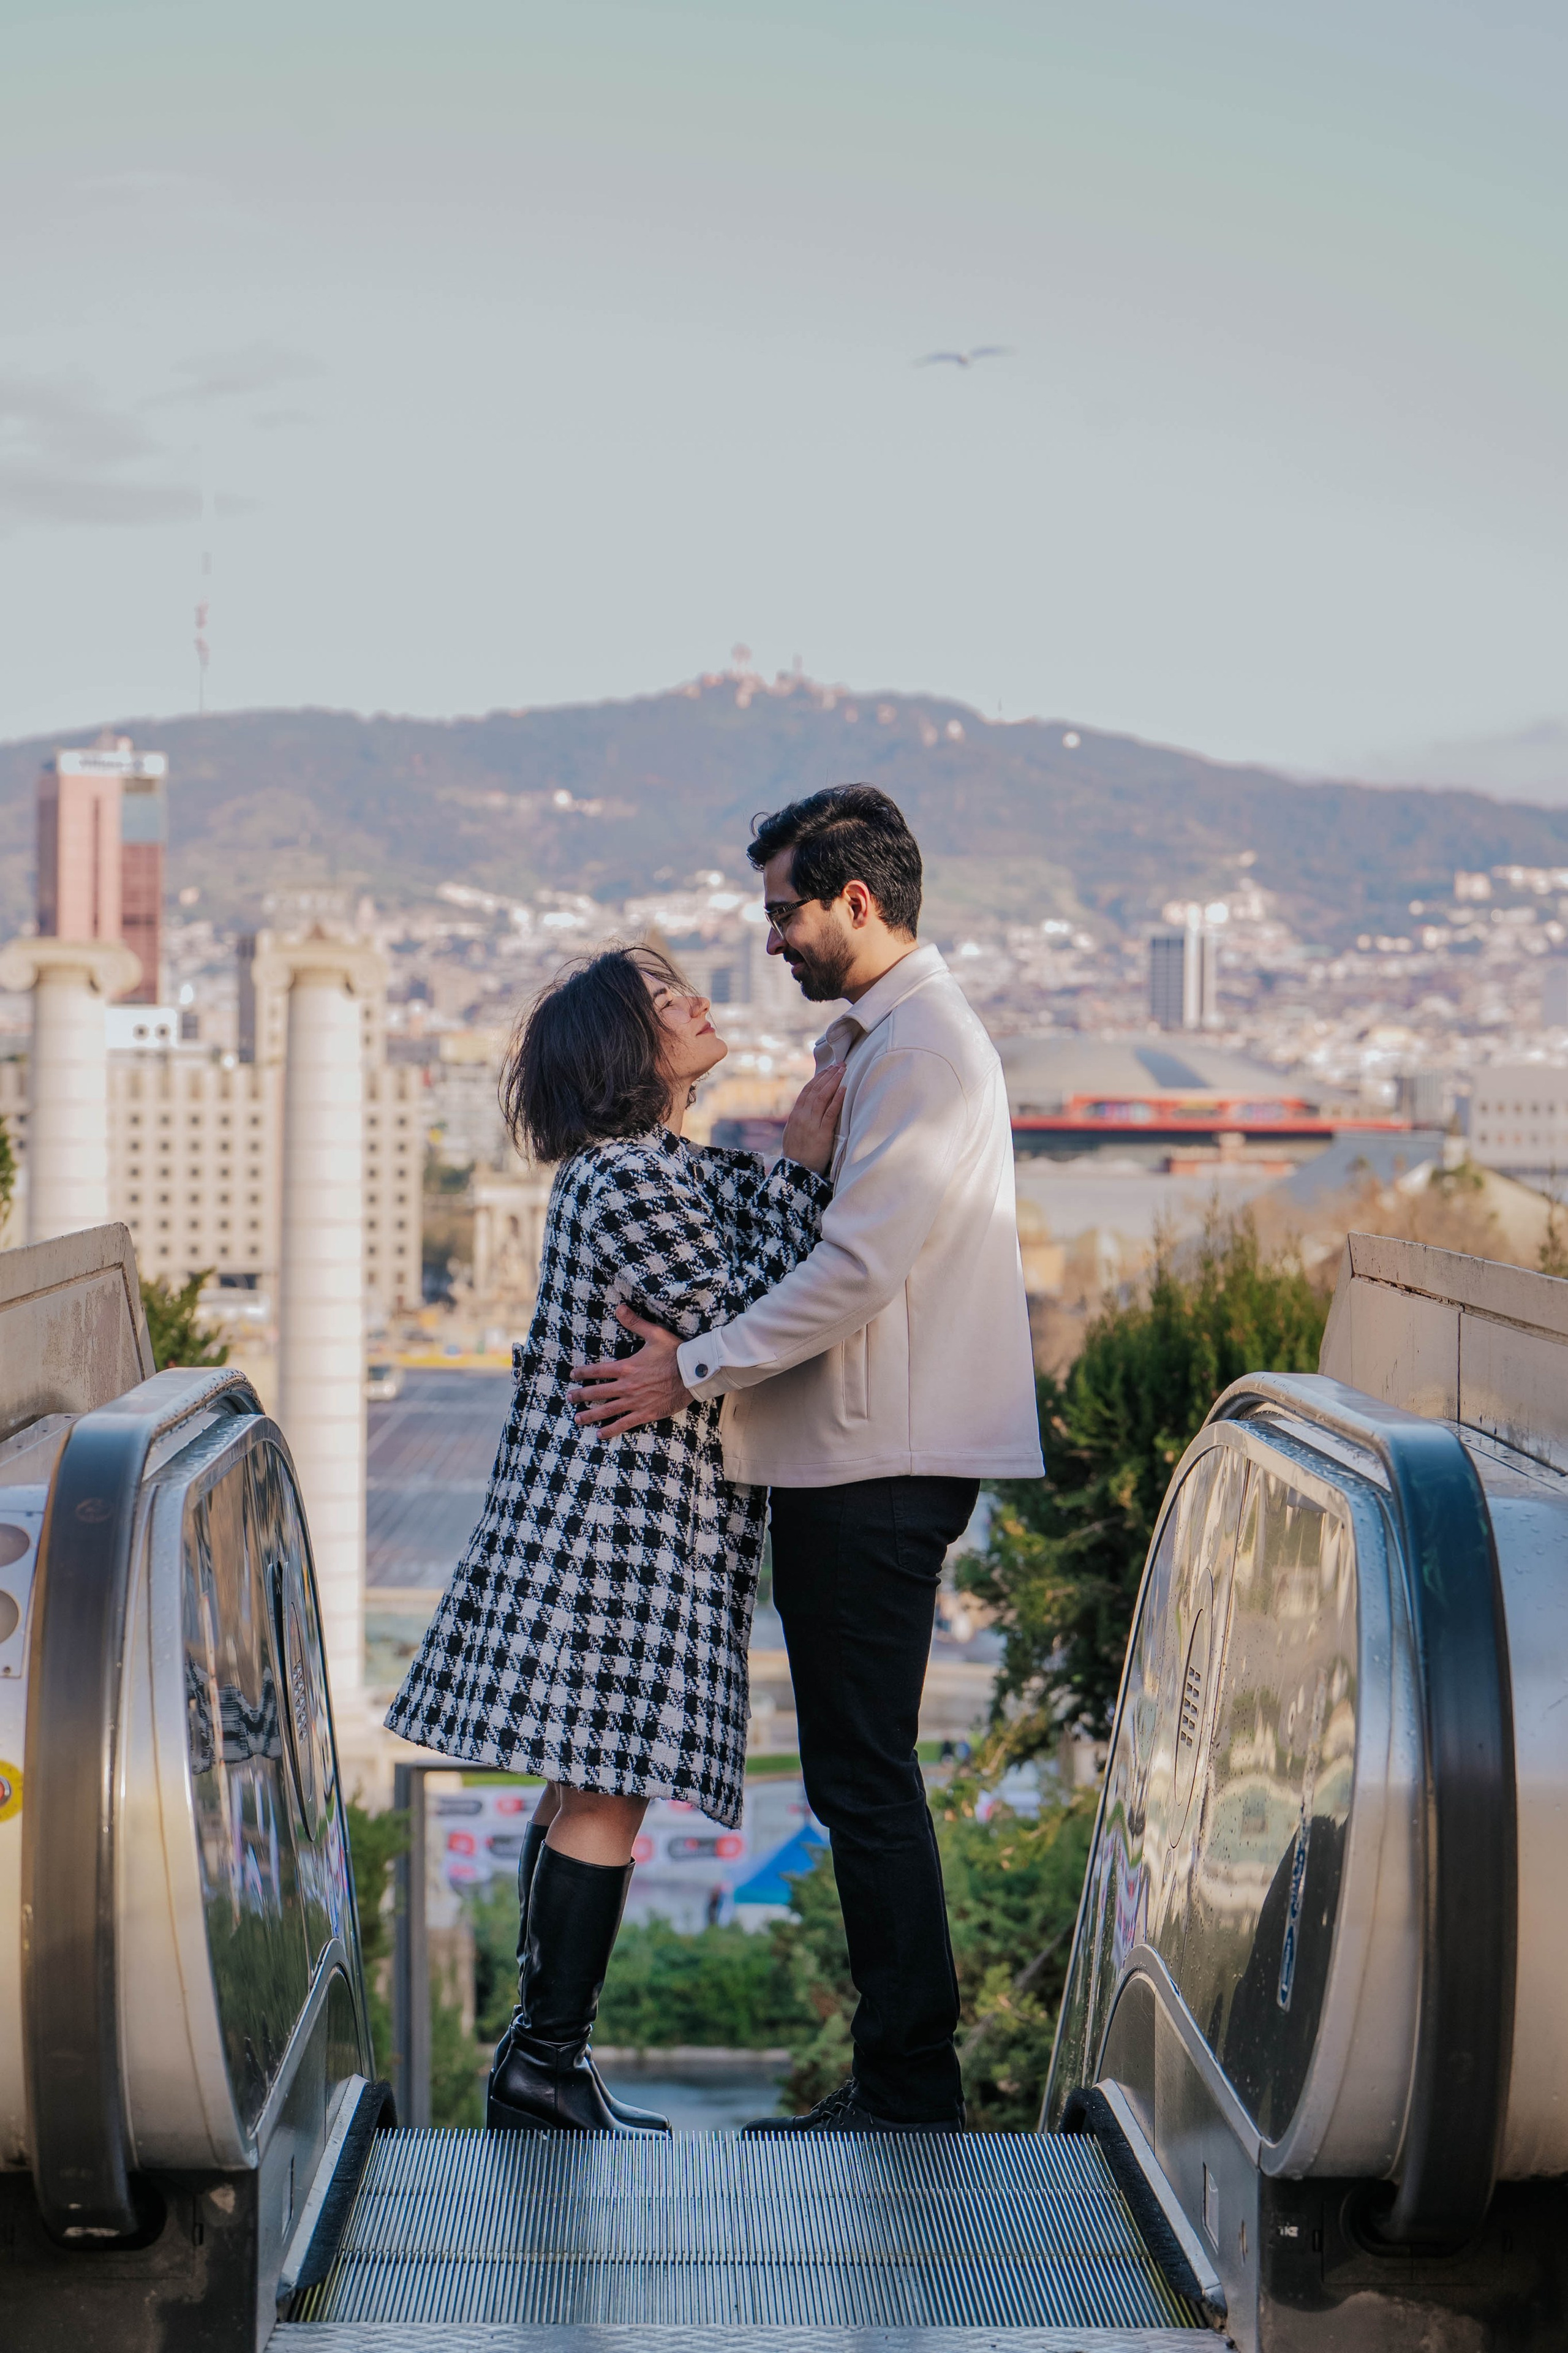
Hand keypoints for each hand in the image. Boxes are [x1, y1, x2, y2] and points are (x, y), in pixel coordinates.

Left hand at [568, 1305, 692, 1434]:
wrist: (694, 1373)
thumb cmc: (675, 1352)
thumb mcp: (654, 1333)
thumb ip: (634, 1322)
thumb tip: (619, 1307)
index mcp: (627, 1367)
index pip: (598, 1370)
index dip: (583, 1373)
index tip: (572, 1375)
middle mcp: (627, 1386)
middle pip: (597, 1392)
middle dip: (581, 1395)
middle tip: (569, 1398)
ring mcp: (635, 1402)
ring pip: (607, 1411)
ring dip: (590, 1415)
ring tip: (577, 1419)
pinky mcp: (646, 1413)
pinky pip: (624, 1424)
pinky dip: (611, 1430)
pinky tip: (600, 1434)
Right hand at [780, 1061, 844, 1174]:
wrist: (796, 1173)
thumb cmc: (797, 1155)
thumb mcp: (793, 1134)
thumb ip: (800, 1121)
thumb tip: (807, 1110)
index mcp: (795, 1116)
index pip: (807, 1091)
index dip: (818, 1079)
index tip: (828, 1069)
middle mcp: (802, 1117)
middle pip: (815, 1090)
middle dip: (828, 1075)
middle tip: (840, 1065)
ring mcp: (811, 1124)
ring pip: (822, 1097)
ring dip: (833, 1082)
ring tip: (843, 1071)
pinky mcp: (821, 1134)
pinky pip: (830, 1113)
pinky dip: (837, 1100)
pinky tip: (844, 1089)